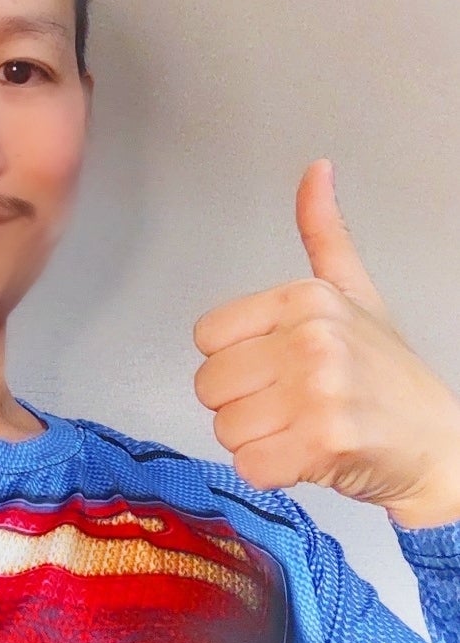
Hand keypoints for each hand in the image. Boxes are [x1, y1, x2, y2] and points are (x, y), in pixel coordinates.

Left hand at [193, 159, 459, 528]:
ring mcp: (319, 392)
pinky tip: (306, 457)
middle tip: (290, 405)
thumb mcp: (355, 292)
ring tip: (300, 429)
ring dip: (256, 440)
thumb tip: (315, 169)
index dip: (234, 361)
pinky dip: (271, 473)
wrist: (439, 445)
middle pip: (209, 385)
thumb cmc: (387, 375)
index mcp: (306, 298)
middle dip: (242, 404)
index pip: (207, 337)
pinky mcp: (323, 444)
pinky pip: (249, 467)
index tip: (273, 367)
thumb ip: (324, 233)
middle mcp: (311, 338)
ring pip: (225, 428)